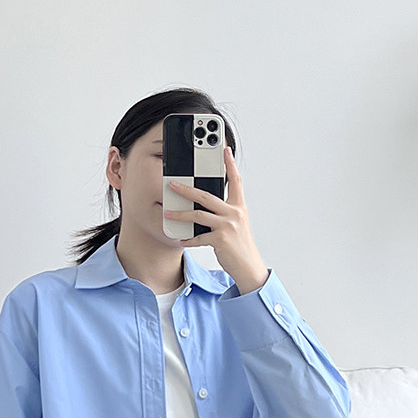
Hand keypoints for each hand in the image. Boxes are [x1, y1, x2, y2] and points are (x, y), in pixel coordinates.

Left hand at [165, 146, 268, 292]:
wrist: (249, 267)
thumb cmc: (240, 246)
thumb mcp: (237, 224)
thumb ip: (224, 212)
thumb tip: (204, 206)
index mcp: (239, 207)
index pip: (236, 181)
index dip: (230, 164)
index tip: (224, 149)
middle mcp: (234, 213)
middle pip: (206, 195)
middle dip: (187, 189)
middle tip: (172, 185)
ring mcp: (227, 226)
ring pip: (198, 215)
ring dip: (181, 214)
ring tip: (168, 213)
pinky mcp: (220, 239)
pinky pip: (198, 237)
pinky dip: (188, 239)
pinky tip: (181, 238)